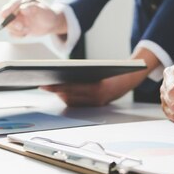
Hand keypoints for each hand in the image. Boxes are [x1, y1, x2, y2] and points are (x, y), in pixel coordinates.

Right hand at [0, 0, 66, 37]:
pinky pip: (12, 33)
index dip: (10, 13)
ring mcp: (15, 17)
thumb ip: (32, 7)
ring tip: (28, 30)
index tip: (17, 20)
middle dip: (12, 24)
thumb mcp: (42, 10)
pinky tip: (27, 33)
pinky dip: (18, 35)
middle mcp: (15, 8)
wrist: (51, 23)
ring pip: (8, 26)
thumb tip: (22, 8)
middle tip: (22, 27)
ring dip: (17, 31)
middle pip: (4, 16)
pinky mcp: (16, 26)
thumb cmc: (47, 14)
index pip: (9, 6)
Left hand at [41, 47, 160, 106]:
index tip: (46, 84)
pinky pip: (79, 104)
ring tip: (51, 88)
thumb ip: (84, 72)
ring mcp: (96, 103)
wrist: (131, 79)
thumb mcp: (100, 68)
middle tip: (43, 85)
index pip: (71, 89)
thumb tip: (63, 72)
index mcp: (97, 88)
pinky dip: (69, 98)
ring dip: (61, 96)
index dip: (57, 87)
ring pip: (73, 102)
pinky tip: (62, 93)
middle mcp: (96, 99)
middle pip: (69, 97)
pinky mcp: (96, 105)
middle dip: (56, 91)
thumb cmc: (115, 71)